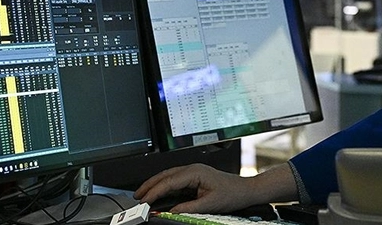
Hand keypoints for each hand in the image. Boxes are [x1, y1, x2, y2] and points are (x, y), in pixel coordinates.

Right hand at [133, 162, 298, 213]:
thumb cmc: (232, 194)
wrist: (246, 190)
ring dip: (155, 185)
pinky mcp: (195, 177)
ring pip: (168, 176)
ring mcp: (193, 172)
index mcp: (195, 172)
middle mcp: (192, 169)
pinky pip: (175, 180)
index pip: (168, 181)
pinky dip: (164, 186)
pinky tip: (158, 193)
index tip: (143, 201)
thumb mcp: (209, 205)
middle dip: (149, 185)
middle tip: (136, 197)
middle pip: (165, 175)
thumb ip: (187, 208)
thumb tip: (170, 212)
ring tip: (142, 195)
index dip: (154, 191)